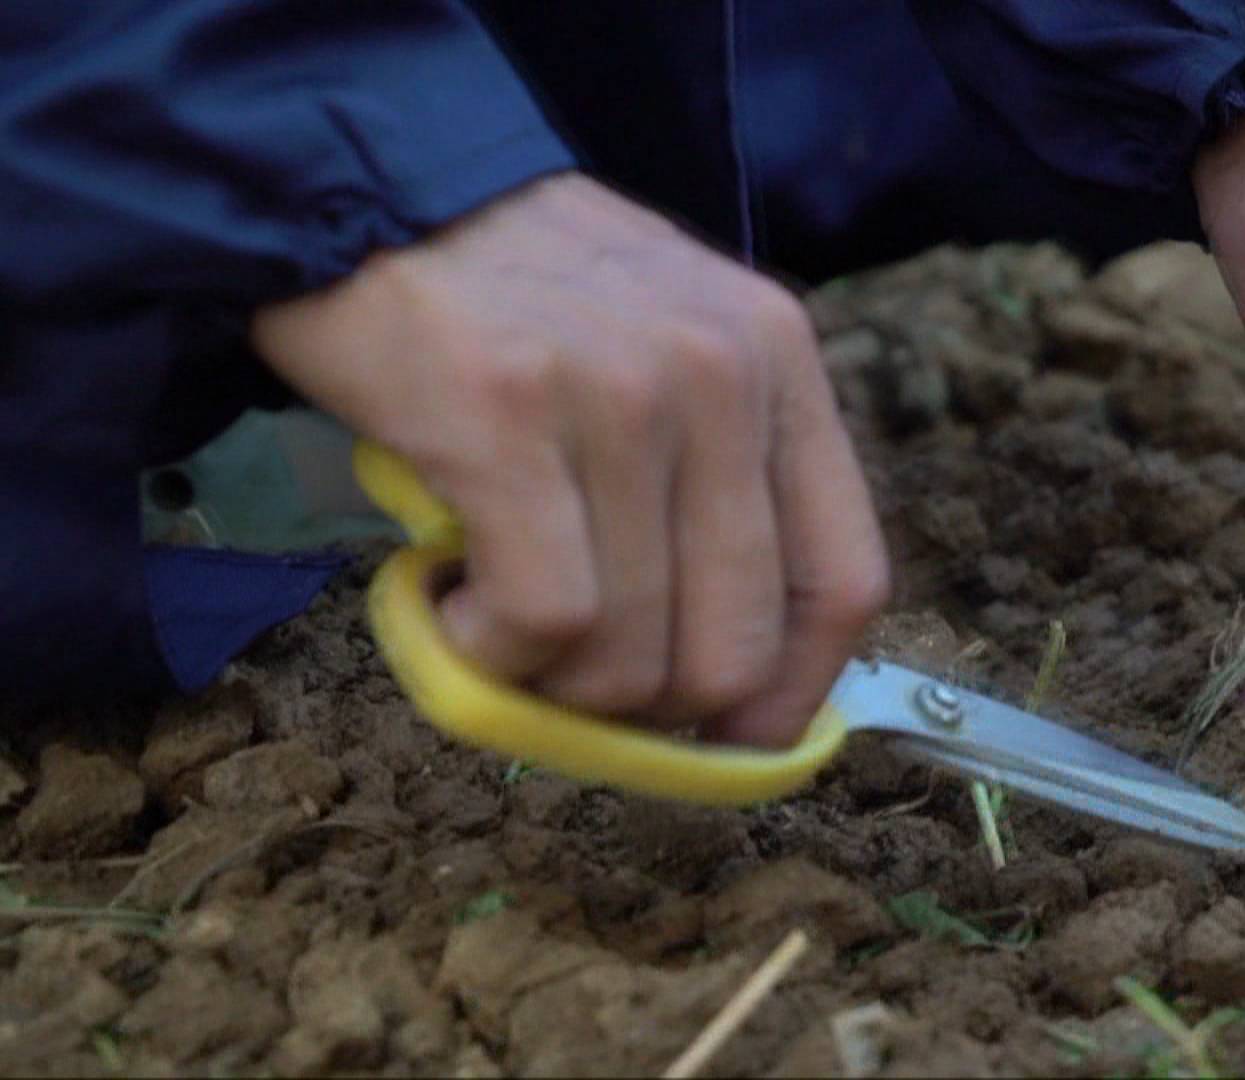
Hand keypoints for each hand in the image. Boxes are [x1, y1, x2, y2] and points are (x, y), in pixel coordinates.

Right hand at [252, 172, 888, 744]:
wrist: (374, 183)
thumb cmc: (526, 295)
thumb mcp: (675, 348)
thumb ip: (722, 479)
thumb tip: (733, 674)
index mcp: (782, 365)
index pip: (846, 582)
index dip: (793, 696)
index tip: (730, 739)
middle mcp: (722, 377)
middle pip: (734, 648)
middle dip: (647, 709)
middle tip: (571, 671)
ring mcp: (621, 396)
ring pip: (629, 654)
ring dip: (549, 681)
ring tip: (490, 609)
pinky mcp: (508, 419)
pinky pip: (542, 620)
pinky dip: (487, 651)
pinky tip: (445, 600)